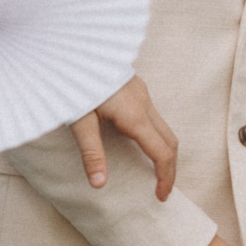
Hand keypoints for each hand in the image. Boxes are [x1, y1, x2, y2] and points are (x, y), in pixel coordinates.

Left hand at [72, 75, 178, 199]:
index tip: (160, 196)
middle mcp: (144, 105)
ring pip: (165, 128)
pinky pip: (154, 117)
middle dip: (170, 167)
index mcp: (134, 116)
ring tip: (154, 169)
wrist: (74, 49)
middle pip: (170, 141)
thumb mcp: (79, 121)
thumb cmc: (75, 84)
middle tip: (162, 188)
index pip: (162, 152)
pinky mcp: (137, 88)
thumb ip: (91, 153)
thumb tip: (99, 185)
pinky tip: (140, 143)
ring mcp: (143, 94)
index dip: (165, 177)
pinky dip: (156, 136)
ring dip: (164, 151)